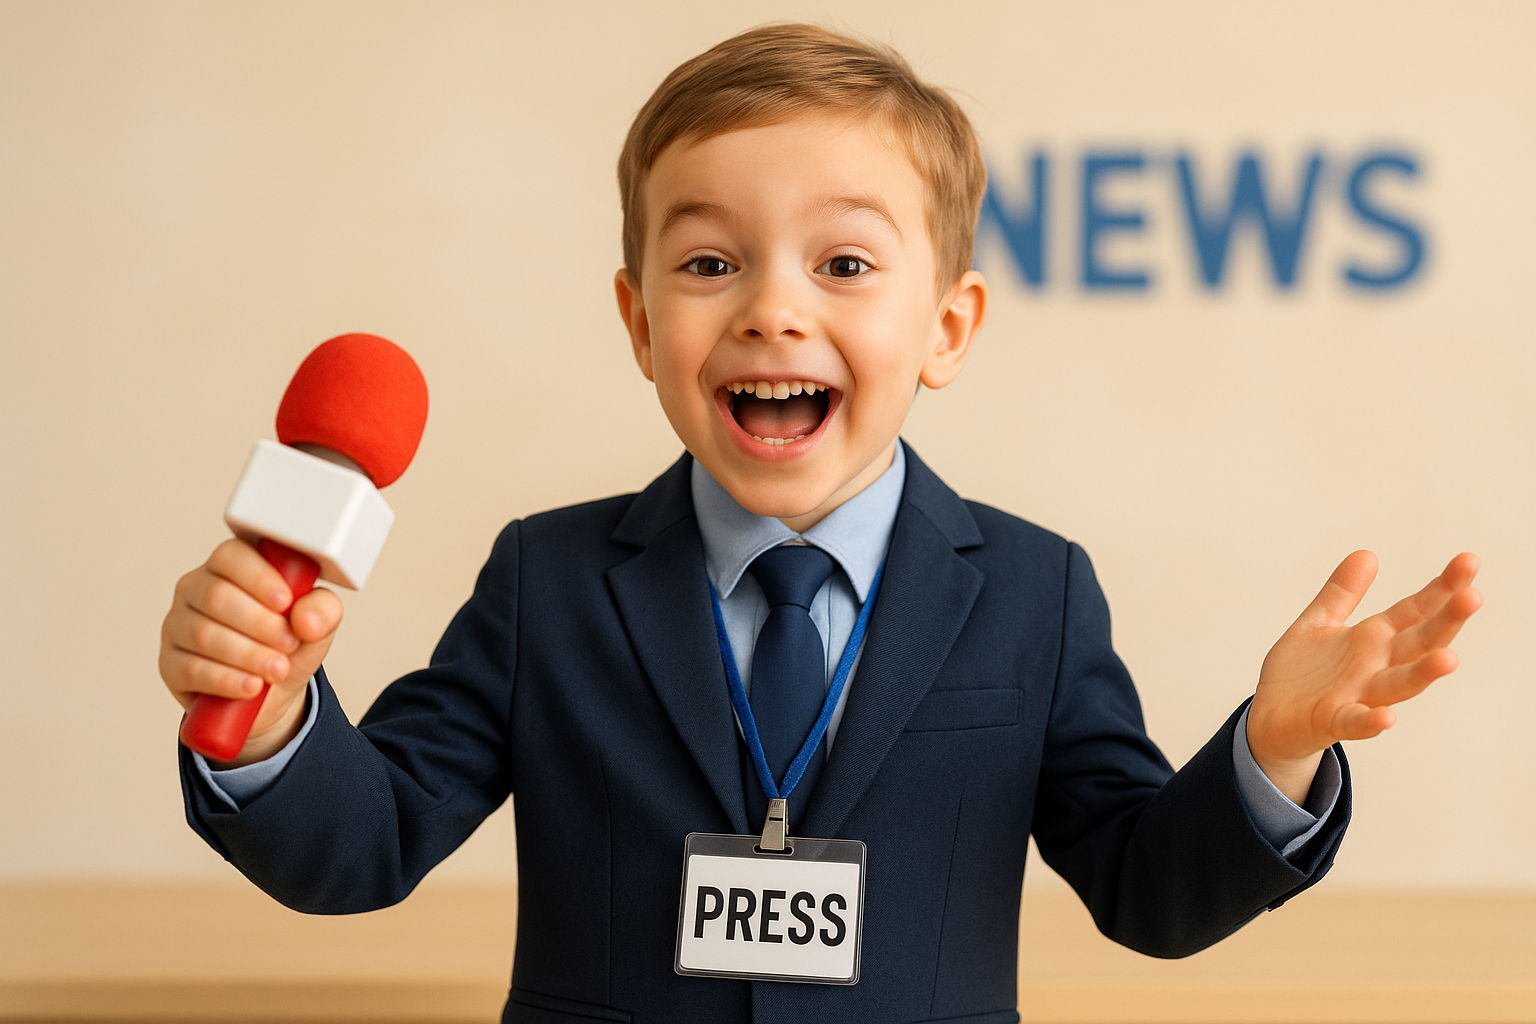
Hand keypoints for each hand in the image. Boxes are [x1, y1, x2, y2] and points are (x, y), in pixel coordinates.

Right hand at [158, 537, 343, 765]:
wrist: (271, 692)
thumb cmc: (288, 645)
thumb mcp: (317, 625)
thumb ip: (323, 610)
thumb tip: (305, 618)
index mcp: (231, 568)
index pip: (231, 556)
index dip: (258, 577)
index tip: (285, 601)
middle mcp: (196, 590)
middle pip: (216, 596)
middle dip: (259, 623)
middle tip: (289, 643)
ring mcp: (178, 626)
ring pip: (203, 635)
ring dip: (247, 655)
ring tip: (277, 669)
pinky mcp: (169, 664)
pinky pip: (191, 669)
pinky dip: (226, 680)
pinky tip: (251, 686)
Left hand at [1247, 551, 1481, 804]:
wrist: (1269, 716)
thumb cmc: (1302, 674)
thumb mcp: (1319, 623)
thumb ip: (1342, 592)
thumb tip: (1367, 553)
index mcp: (1373, 640)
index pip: (1415, 611)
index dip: (1441, 588)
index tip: (1468, 561)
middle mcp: (1375, 667)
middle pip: (1419, 643)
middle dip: (1446, 622)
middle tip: (1473, 597)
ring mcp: (1358, 696)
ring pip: (1400, 684)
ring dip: (1424, 673)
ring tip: (1449, 658)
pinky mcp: (1333, 721)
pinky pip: (1356, 722)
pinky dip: (1371, 721)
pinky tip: (1386, 717)